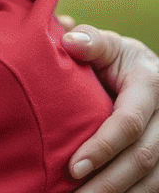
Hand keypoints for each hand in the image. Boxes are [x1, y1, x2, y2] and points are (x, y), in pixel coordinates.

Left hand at [62, 23, 158, 191]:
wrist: (143, 72)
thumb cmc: (116, 59)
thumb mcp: (108, 44)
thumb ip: (90, 42)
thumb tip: (70, 40)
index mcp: (150, 85)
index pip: (129, 123)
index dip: (103, 147)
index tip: (73, 167)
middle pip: (143, 158)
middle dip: (108, 182)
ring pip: (153, 179)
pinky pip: (155, 184)